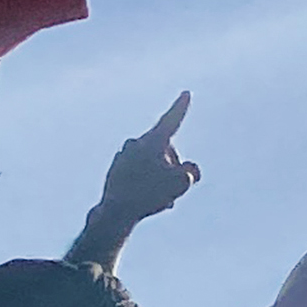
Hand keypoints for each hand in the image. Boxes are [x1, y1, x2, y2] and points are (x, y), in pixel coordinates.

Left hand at [97, 91, 200, 227]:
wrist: (115, 212)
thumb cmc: (149, 195)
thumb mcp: (181, 183)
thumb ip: (191, 172)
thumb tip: (189, 169)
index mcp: (153, 141)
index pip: (171, 120)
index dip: (181, 108)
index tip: (185, 93)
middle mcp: (136, 143)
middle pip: (165, 149)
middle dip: (173, 164)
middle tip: (174, 188)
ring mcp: (124, 155)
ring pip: (152, 161)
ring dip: (160, 175)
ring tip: (161, 197)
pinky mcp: (116, 168)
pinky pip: (138, 170)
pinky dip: (146, 180)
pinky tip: (146, 197)